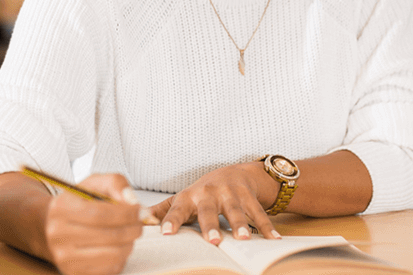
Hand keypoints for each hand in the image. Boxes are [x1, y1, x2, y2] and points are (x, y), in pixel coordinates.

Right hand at [44, 173, 143, 274]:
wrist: (55, 226)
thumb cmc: (79, 203)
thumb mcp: (94, 183)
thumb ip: (115, 183)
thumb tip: (131, 201)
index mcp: (62, 208)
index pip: (99, 214)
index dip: (125, 213)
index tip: (140, 211)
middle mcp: (58, 234)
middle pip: (108, 236)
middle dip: (132, 229)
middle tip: (141, 223)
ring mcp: (64, 257)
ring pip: (111, 255)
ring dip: (129, 244)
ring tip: (130, 234)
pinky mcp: (73, 272)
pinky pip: (108, 269)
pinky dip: (120, 258)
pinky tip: (118, 246)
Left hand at [151, 163, 281, 244]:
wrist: (236, 172)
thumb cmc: (204, 191)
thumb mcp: (184, 198)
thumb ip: (163, 210)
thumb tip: (139, 220)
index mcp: (191, 196)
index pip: (177, 209)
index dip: (171, 221)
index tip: (165, 233)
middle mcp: (210, 193)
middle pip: (210, 210)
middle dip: (211, 224)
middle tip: (213, 241)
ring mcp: (231, 193)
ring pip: (236, 210)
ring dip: (241, 224)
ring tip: (244, 239)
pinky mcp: (249, 196)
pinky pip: (258, 212)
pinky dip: (266, 226)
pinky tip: (273, 238)